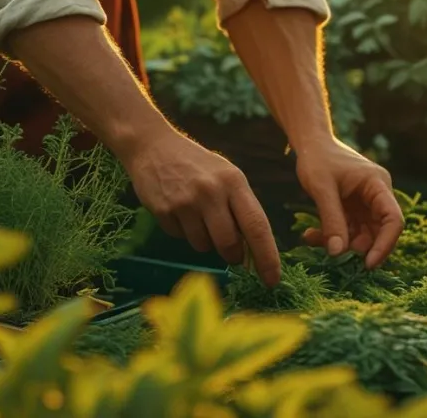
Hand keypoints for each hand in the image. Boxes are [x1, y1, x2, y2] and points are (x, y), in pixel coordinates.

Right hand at [124, 128, 281, 285]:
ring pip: (203, 246)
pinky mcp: (164, 210)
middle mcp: (212, 191)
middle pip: (229, 244)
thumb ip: (240, 208)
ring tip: (199, 217)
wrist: (154, 146)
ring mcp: (186, 201)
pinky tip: (179, 210)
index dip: (267, 257)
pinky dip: (183, 231)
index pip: (257, 226)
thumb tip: (253, 251)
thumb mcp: (226, 176)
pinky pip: (180, 237)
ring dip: (205, 242)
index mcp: (234, 182)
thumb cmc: (198, 166)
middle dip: (233, 255)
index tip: (272, 280)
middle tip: (232, 253)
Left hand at [294, 137, 403, 269]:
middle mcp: (377, 195)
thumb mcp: (322, 188)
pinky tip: (309, 235)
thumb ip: (331, 220)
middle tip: (333, 249)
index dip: (385, 244)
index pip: (393, 219)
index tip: (368, 264)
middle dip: (357, 245)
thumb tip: (337, 253)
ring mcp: (365, 203)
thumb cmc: (317, 159)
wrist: (310, 144)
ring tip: (312, 238)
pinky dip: (331, 236)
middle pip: (379, 231)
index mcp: (378, 185)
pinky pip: (348, 230)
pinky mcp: (353, 209)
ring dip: (340, 242)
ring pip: (361, 234)